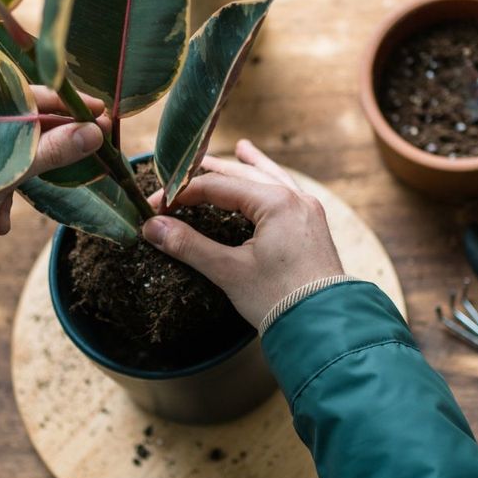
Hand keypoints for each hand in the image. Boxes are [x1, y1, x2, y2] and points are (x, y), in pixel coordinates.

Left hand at [0, 87, 105, 252]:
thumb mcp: (6, 177)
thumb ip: (51, 151)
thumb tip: (95, 132)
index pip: (29, 95)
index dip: (67, 104)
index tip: (101, 113)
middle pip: (24, 124)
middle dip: (48, 148)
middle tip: (86, 152)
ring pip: (12, 152)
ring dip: (21, 179)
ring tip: (11, 211)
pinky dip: (3, 196)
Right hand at [142, 140, 344, 326]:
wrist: (325, 328)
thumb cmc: (280, 299)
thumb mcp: (229, 271)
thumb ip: (189, 245)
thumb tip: (152, 227)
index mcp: (275, 202)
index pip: (216, 186)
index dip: (181, 194)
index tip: (156, 207)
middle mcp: (294, 198)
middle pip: (244, 175)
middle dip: (211, 173)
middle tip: (182, 169)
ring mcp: (307, 211)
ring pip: (271, 178)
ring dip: (250, 167)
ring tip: (241, 149)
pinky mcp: (312, 227)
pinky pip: (288, 193)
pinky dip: (273, 183)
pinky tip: (270, 181)